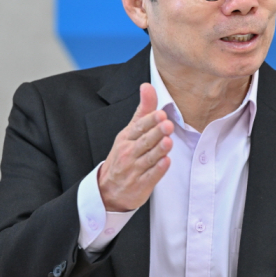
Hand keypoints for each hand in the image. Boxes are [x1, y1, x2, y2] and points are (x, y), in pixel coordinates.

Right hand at [97, 83, 172, 211]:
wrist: (108, 190)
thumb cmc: (123, 156)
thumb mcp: (130, 132)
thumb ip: (143, 110)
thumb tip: (147, 86)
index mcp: (126, 138)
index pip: (139, 127)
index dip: (150, 121)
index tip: (161, 114)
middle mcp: (129, 153)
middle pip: (144, 142)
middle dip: (156, 133)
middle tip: (167, 125)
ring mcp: (134, 170)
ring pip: (148, 158)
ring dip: (158, 150)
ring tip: (168, 142)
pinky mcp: (141, 185)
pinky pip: (150, 177)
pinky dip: (157, 170)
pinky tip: (165, 162)